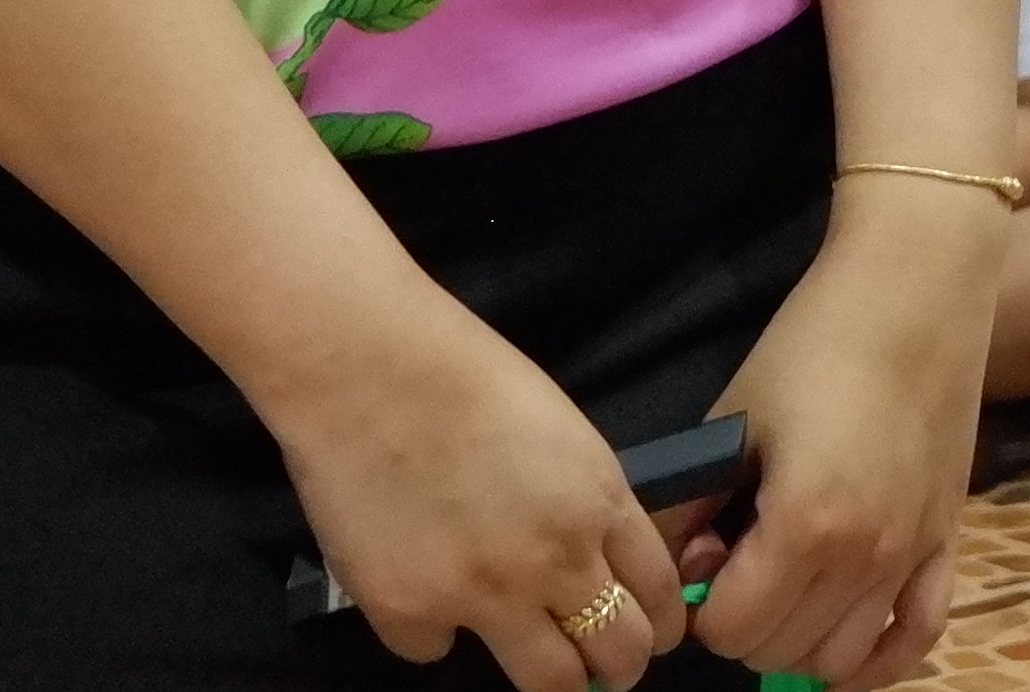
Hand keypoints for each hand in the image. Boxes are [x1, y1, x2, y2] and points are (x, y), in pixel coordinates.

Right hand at [257, 299, 685, 686]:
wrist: (368, 369)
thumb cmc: (466, 376)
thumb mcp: (563, 437)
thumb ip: (584, 506)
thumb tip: (592, 565)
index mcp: (600, 503)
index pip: (661, 594)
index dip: (661, 625)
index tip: (651, 635)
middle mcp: (556, 561)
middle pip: (619, 651)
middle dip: (620, 666)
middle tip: (603, 668)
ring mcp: (483, 596)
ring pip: (549, 683)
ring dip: (556, 680)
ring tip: (543, 669)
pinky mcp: (411, 615)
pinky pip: (437, 649)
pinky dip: (434, 631)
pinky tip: (420, 592)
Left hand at [685, 211, 996, 686]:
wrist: (916, 285)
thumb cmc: (815, 341)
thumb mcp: (735, 419)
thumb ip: (690, 506)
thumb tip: (674, 570)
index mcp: (805, 525)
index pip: (730, 630)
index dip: (703, 604)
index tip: (708, 550)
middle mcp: (865, 557)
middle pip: (780, 651)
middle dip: (746, 619)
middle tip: (744, 556)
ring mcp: (914, 553)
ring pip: (843, 659)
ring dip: (802, 638)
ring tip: (791, 582)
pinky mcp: (949, 537)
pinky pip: (920, 637)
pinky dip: (880, 659)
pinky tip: (849, 642)